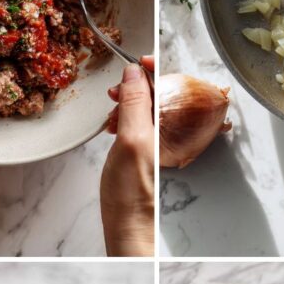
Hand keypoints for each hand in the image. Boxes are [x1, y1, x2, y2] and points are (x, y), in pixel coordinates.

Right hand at [100, 57, 153, 256]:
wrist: (127, 223)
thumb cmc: (132, 191)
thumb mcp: (131, 139)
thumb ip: (135, 104)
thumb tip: (134, 72)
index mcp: (170, 125)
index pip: (166, 84)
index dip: (151, 68)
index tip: (135, 60)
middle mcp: (166, 131)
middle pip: (154, 93)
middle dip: (134, 86)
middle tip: (116, 93)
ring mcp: (154, 140)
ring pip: (142, 108)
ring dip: (126, 104)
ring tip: (112, 114)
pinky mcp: (142, 150)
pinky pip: (135, 123)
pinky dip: (123, 119)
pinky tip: (113, 127)